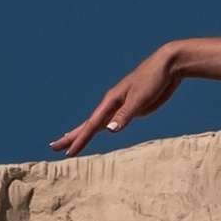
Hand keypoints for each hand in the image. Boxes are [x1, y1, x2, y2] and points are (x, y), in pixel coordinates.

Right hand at [50, 46, 182, 155]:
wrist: (167, 67)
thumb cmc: (152, 79)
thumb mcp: (139, 98)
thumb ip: (126, 114)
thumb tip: (110, 130)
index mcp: (111, 101)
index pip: (92, 125)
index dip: (79, 140)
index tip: (69, 153)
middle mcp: (111, 104)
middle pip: (88, 125)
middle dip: (72, 137)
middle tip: (54, 148)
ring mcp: (120, 107)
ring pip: (98, 124)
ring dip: (84, 134)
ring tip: (70, 144)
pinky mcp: (130, 110)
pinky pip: (111, 123)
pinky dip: (101, 129)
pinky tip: (97, 132)